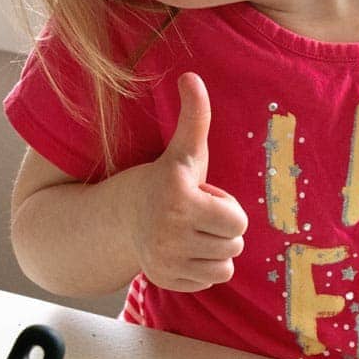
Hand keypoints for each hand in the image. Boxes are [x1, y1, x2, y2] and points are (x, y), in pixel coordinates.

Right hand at [130, 72, 247, 290]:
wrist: (120, 217)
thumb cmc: (164, 182)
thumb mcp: (184, 152)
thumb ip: (194, 117)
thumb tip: (191, 76)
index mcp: (179, 197)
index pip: (239, 222)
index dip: (227, 207)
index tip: (202, 197)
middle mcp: (169, 232)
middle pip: (234, 245)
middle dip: (222, 229)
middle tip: (196, 215)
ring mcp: (164, 260)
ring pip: (224, 268)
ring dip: (215, 251)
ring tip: (192, 232)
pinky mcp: (164, 280)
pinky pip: (208, 282)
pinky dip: (201, 269)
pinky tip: (183, 251)